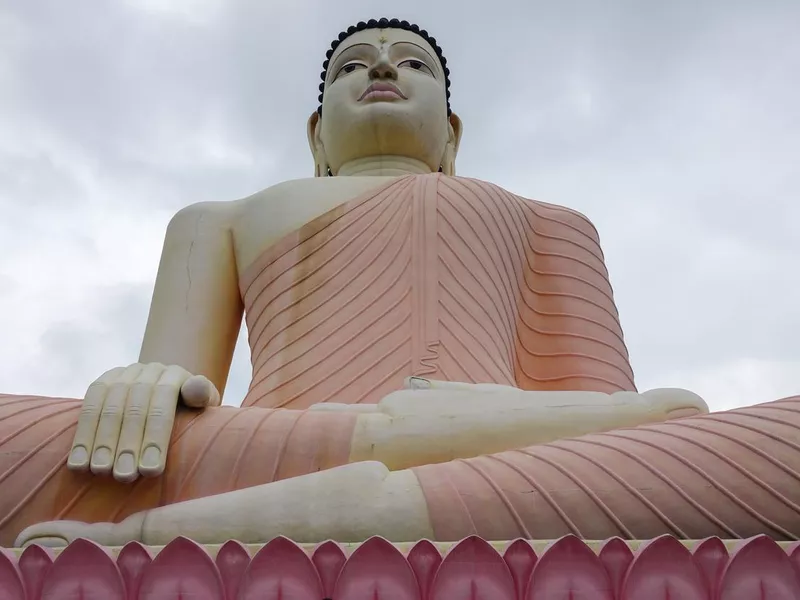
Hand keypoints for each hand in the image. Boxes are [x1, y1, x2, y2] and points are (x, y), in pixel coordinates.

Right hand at [67, 363, 220, 481]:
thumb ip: (202, 396)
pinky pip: (88, 406)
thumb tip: (195, 391)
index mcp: (175, 375)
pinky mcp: (102, 382)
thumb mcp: (205, 404)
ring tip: (100, 471)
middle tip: (124, 476)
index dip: (156, 436)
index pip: (163, 403)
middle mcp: (148, 371)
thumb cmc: (191, 409)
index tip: (151, 471)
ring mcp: (123, 374)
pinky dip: (82, 436)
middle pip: (134, 406)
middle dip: (127, 443)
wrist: (171, 392)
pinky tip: (78, 463)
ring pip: (108, 406)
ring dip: (101, 441)